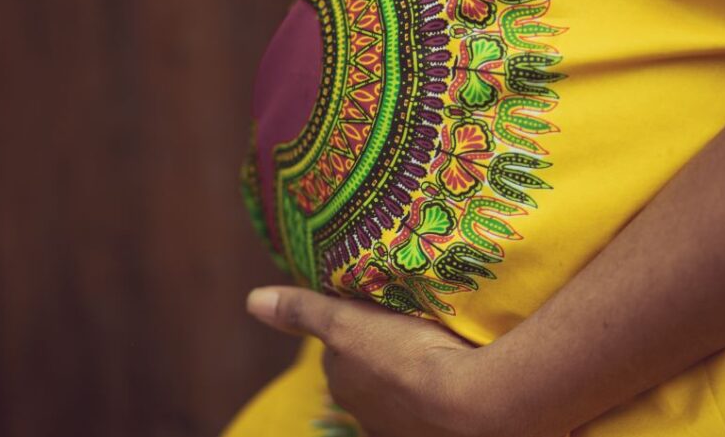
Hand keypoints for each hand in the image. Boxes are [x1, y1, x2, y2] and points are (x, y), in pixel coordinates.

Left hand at [246, 286, 531, 436]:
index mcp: (343, 384)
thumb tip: (251, 300)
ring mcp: (403, 429)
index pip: (341, 351)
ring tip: (437, 345)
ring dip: (414, 373)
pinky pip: (433, 407)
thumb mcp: (348, 322)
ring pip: (403, 391)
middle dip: (384, 352)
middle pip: (371, 374)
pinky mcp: (436, 434)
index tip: (377, 307)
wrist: (473, 401)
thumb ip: (303, 311)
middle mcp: (367, 415)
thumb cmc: (405, 355)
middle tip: (408, 322)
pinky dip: (440, 389)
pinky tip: (458, 370)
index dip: (356, 327)